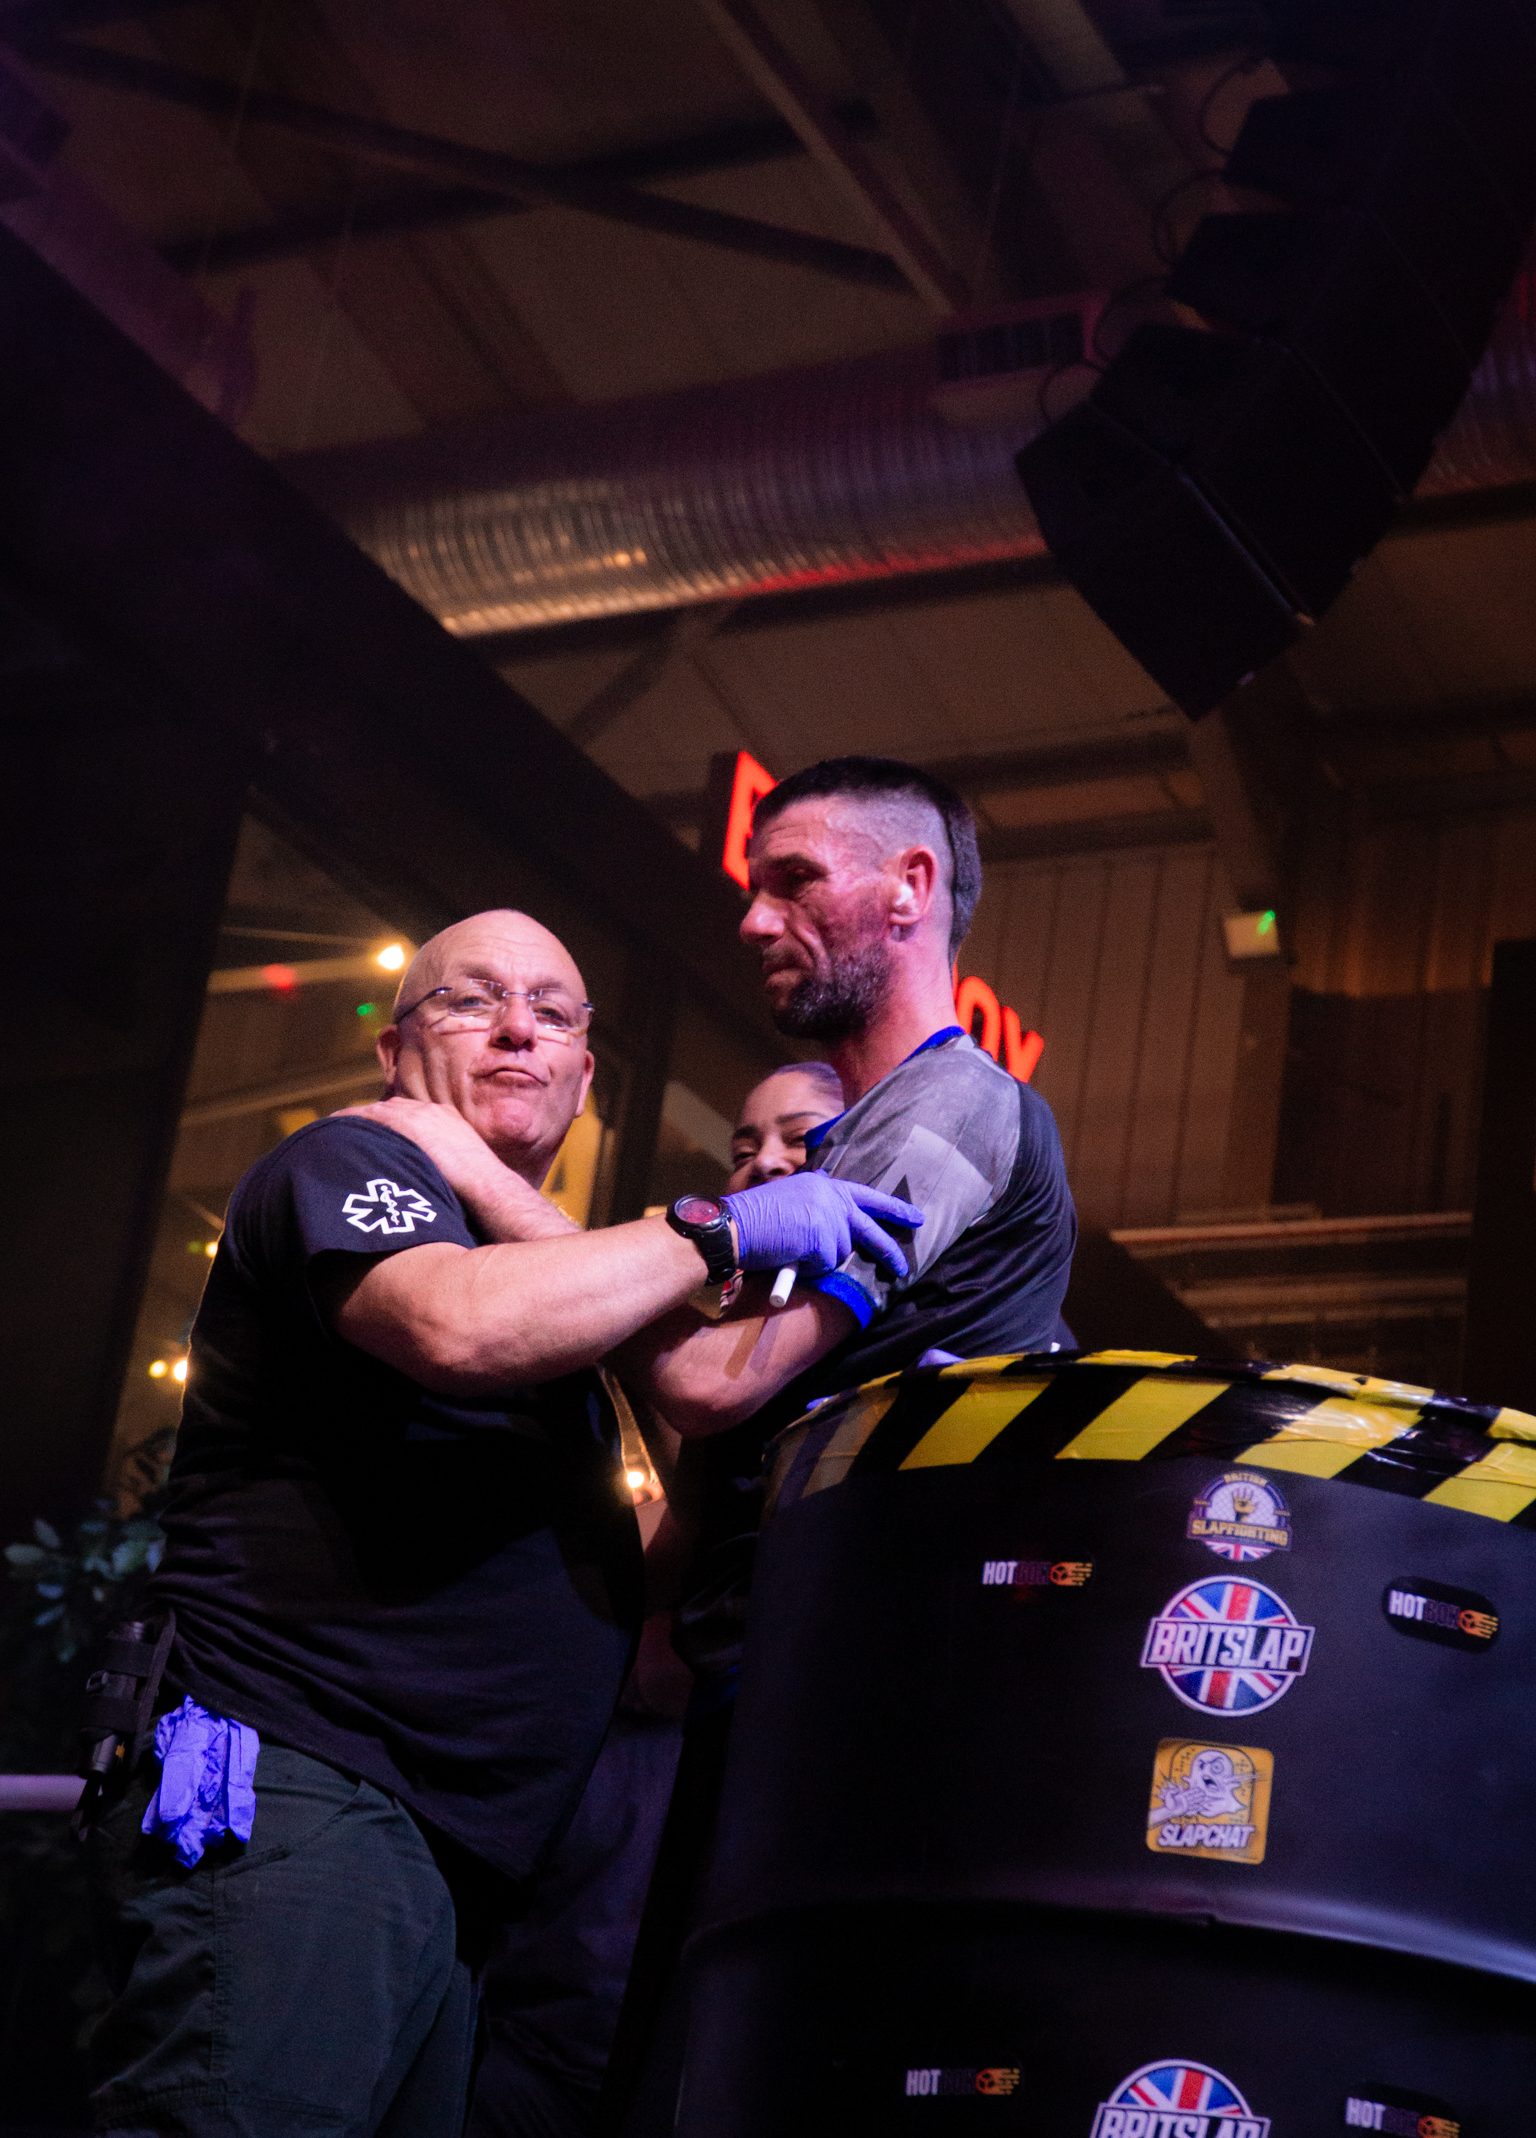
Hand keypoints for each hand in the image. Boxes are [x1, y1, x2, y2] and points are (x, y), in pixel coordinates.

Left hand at [338, 1098, 575, 1240]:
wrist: (490, 1191)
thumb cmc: (481, 1195)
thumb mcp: (462, 1175)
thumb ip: (441, 1172)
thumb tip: (427, 1192)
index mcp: (447, 1120)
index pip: (408, 1114)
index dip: (385, 1124)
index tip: (369, 1136)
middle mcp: (432, 1112)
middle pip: (389, 1109)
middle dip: (366, 1119)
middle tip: (342, 1133)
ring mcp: (420, 1116)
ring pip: (376, 1111)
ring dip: (354, 1120)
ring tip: (330, 1131)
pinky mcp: (409, 1125)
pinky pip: (369, 1116)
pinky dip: (350, 1120)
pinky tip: (332, 1129)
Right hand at [723, 1172, 921, 1282]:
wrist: (733, 1226)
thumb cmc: (755, 1221)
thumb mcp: (792, 1203)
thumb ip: (817, 1209)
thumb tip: (838, 1232)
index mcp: (824, 1184)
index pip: (866, 1196)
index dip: (893, 1208)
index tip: (915, 1218)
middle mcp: (831, 1196)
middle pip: (870, 1228)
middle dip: (888, 1251)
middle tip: (903, 1269)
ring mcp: (829, 1216)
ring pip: (840, 1253)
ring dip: (819, 1260)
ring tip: (790, 1250)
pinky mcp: (823, 1239)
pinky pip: (825, 1266)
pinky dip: (808, 1269)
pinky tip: (788, 1256)